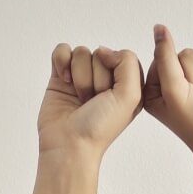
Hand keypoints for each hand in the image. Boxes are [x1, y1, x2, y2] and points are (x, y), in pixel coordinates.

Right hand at [37, 42, 143, 160]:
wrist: (69, 144)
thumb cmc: (100, 128)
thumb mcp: (131, 96)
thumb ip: (128, 63)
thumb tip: (102, 50)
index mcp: (126, 85)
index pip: (124, 56)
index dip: (115, 72)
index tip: (111, 95)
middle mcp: (105, 79)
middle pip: (101, 53)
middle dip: (96, 77)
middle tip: (93, 101)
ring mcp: (82, 76)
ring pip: (81, 52)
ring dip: (80, 76)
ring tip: (80, 98)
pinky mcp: (61, 75)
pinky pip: (62, 50)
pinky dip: (62, 62)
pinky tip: (64, 81)